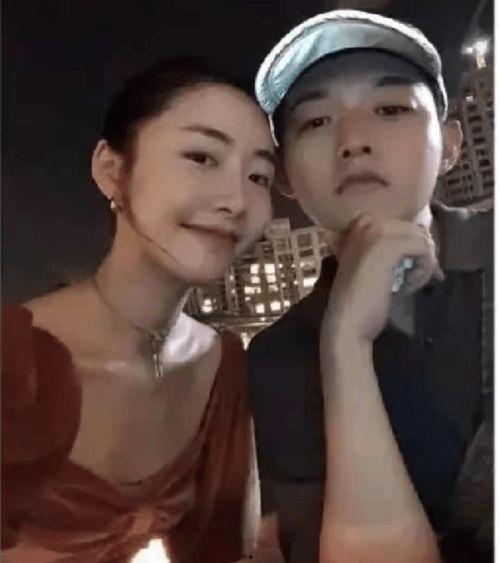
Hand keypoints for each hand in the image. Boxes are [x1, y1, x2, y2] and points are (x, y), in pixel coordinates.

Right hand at [323, 214, 439, 343]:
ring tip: (407, 285)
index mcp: (359, 224)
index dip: (412, 248)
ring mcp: (376, 231)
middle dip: (420, 256)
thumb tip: (428, 239)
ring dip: (422, 265)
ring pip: (422, 239)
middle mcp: (366, 221)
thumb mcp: (373, 264)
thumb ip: (391, 248)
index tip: (404, 271)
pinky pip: (424, 249)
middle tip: (408, 280)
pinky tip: (407, 287)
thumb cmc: (361, 299)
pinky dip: (423, 271)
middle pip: (415, 230)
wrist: (348, 322)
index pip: (404, 225)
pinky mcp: (389, 246)